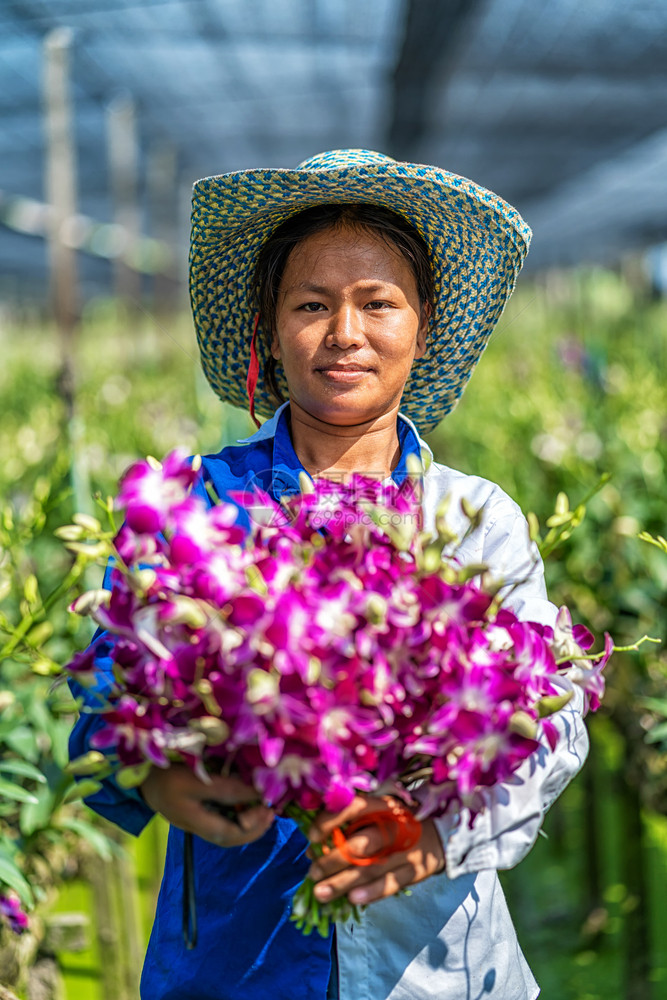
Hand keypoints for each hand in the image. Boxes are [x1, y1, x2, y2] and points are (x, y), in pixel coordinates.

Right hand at [140, 765, 273, 846]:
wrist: (139, 775)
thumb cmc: (166, 775)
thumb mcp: (196, 780)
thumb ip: (226, 789)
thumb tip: (257, 793)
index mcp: (197, 823)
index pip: (232, 834)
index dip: (254, 824)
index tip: (267, 804)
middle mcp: (198, 826)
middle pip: (231, 836)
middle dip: (255, 826)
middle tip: (271, 810)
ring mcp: (196, 820)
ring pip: (227, 828)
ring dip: (248, 820)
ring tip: (263, 806)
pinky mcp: (195, 810)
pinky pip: (221, 817)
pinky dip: (237, 811)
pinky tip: (244, 799)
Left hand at [306, 795, 444, 905]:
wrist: (439, 834)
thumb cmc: (395, 824)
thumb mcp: (376, 814)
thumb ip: (347, 827)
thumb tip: (313, 848)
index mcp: (381, 806)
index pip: (353, 808)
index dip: (330, 821)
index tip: (312, 836)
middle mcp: (393, 826)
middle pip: (359, 845)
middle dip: (332, 860)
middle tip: (313, 871)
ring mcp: (404, 850)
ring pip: (370, 869)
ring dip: (342, 882)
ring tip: (320, 892)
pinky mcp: (413, 871)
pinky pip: (390, 884)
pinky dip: (371, 892)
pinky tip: (352, 898)